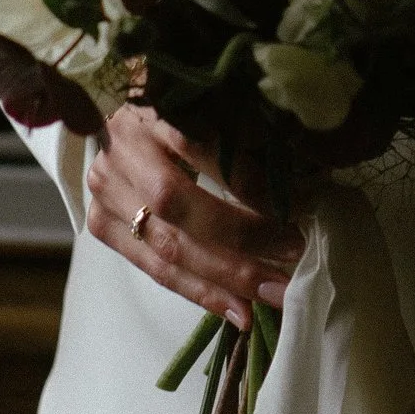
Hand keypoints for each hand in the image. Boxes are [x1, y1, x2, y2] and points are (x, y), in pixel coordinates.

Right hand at [86, 102, 300, 325]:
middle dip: (241, 237)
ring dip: (225, 277)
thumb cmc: (188, 111)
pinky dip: (201, 293)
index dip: (252, 182)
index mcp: (152, 103)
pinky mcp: (101, 223)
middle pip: (177, 202)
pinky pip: (155, 269)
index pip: (202, 148)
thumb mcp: (219, 105)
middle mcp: (121, 146)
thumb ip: (254, 133)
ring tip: (272, 294)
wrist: (125, 123)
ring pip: (165, 245)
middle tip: (294, 254)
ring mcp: (105, 189)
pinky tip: (239, 310)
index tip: (303, 204)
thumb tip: (313, 173)